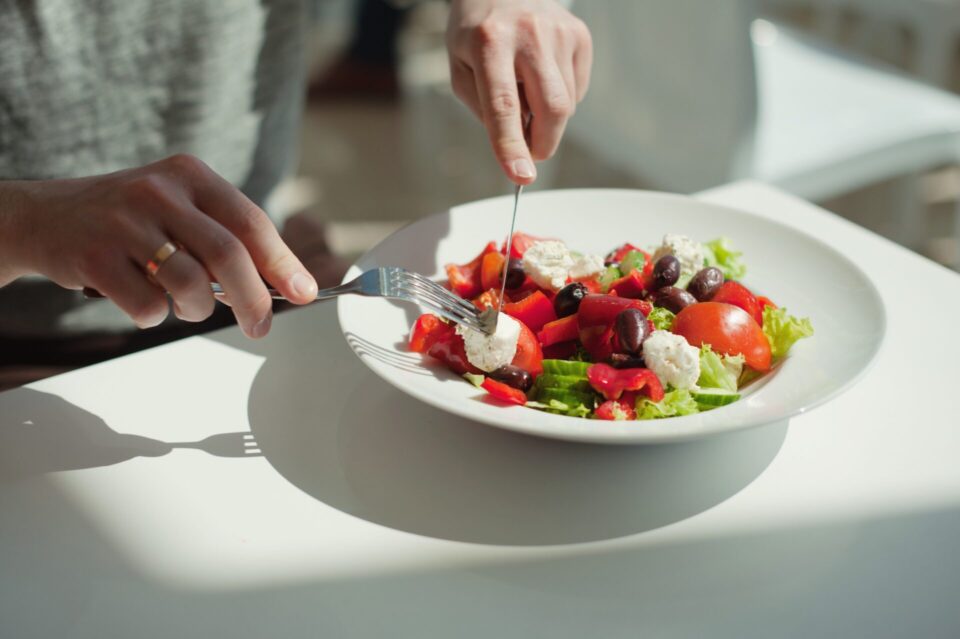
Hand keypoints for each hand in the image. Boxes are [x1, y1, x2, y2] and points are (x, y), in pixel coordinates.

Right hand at [1, 155, 317, 337]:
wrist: (45, 218)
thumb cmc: (129, 221)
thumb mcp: (178, 208)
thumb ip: (226, 238)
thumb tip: (284, 284)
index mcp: (190, 175)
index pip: (251, 222)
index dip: (282, 263)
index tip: (305, 293)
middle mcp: (159, 191)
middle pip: (228, 255)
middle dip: (253, 299)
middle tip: (259, 326)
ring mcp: (124, 222)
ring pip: (189, 284)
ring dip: (198, 310)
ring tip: (187, 307)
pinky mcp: (95, 256)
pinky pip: (148, 306)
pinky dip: (155, 316)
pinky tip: (142, 299)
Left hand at [446, 0, 591, 184]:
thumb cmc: (476, 33)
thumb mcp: (461, 69)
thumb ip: (486, 110)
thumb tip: (519, 146)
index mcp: (489, 42)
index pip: (504, 106)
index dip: (512, 146)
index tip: (521, 177)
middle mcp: (529, 34)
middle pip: (552, 109)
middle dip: (543, 143)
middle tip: (529, 152)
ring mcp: (560, 32)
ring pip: (566, 104)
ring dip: (546, 116)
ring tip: (525, 89)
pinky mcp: (580, 36)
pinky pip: (577, 89)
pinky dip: (560, 97)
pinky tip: (541, 76)